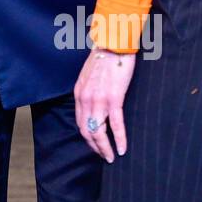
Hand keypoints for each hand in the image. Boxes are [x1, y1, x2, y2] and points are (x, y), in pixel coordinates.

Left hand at [74, 46, 135, 162]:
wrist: (113, 43)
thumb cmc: (104, 58)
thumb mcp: (89, 76)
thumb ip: (89, 91)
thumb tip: (94, 104)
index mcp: (79, 93)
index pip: (79, 122)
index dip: (87, 137)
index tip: (95, 145)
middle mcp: (85, 99)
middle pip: (87, 131)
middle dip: (95, 147)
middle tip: (104, 156)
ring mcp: (99, 99)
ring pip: (99, 131)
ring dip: (105, 148)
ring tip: (112, 157)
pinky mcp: (114, 98)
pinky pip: (116, 124)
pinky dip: (119, 139)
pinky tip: (122, 149)